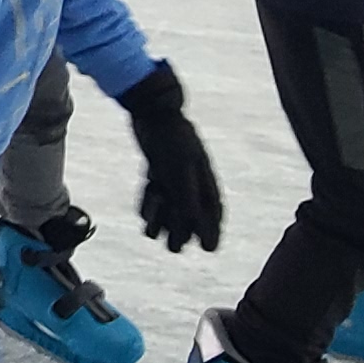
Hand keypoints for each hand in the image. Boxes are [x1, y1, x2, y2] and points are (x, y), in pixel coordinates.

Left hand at [116, 66, 222, 252]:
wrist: (152, 114)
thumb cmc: (172, 139)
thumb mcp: (182, 168)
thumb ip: (189, 198)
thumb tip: (195, 229)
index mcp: (206, 185)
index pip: (215, 217)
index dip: (214, 235)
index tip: (209, 249)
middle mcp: (192, 190)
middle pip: (188, 228)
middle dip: (177, 230)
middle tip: (169, 221)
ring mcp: (173, 189)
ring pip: (167, 223)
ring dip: (158, 219)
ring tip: (155, 198)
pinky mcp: (156, 184)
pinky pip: (152, 211)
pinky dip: (148, 206)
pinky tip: (149, 191)